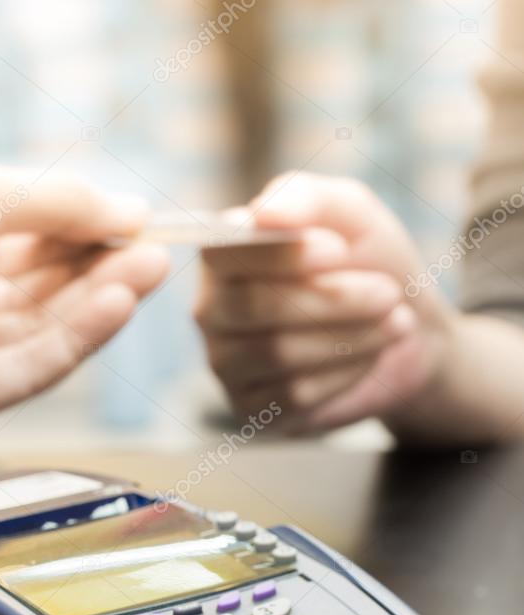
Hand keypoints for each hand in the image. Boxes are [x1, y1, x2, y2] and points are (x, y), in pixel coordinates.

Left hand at [0, 161, 168, 438]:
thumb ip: (59, 203)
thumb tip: (125, 208)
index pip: (17, 232)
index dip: (76, 224)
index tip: (131, 217)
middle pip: (34, 282)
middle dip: (96, 261)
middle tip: (154, 245)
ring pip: (39, 324)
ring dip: (98, 296)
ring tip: (152, 267)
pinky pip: (31, 366)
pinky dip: (79, 335)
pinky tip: (120, 305)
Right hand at [195, 172, 455, 432]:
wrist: (409, 331)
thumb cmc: (370, 262)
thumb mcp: (352, 213)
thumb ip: (307, 198)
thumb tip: (261, 212)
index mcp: (223, 255)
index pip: (223, 252)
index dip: (281, 253)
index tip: (340, 248)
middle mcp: (212, 310)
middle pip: (252, 307)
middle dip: (333, 299)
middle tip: (388, 293)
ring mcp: (227, 364)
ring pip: (277, 353)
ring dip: (350, 336)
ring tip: (394, 321)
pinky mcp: (253, 408)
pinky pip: (294, 395)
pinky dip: (346, 372)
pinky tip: (369, 355)